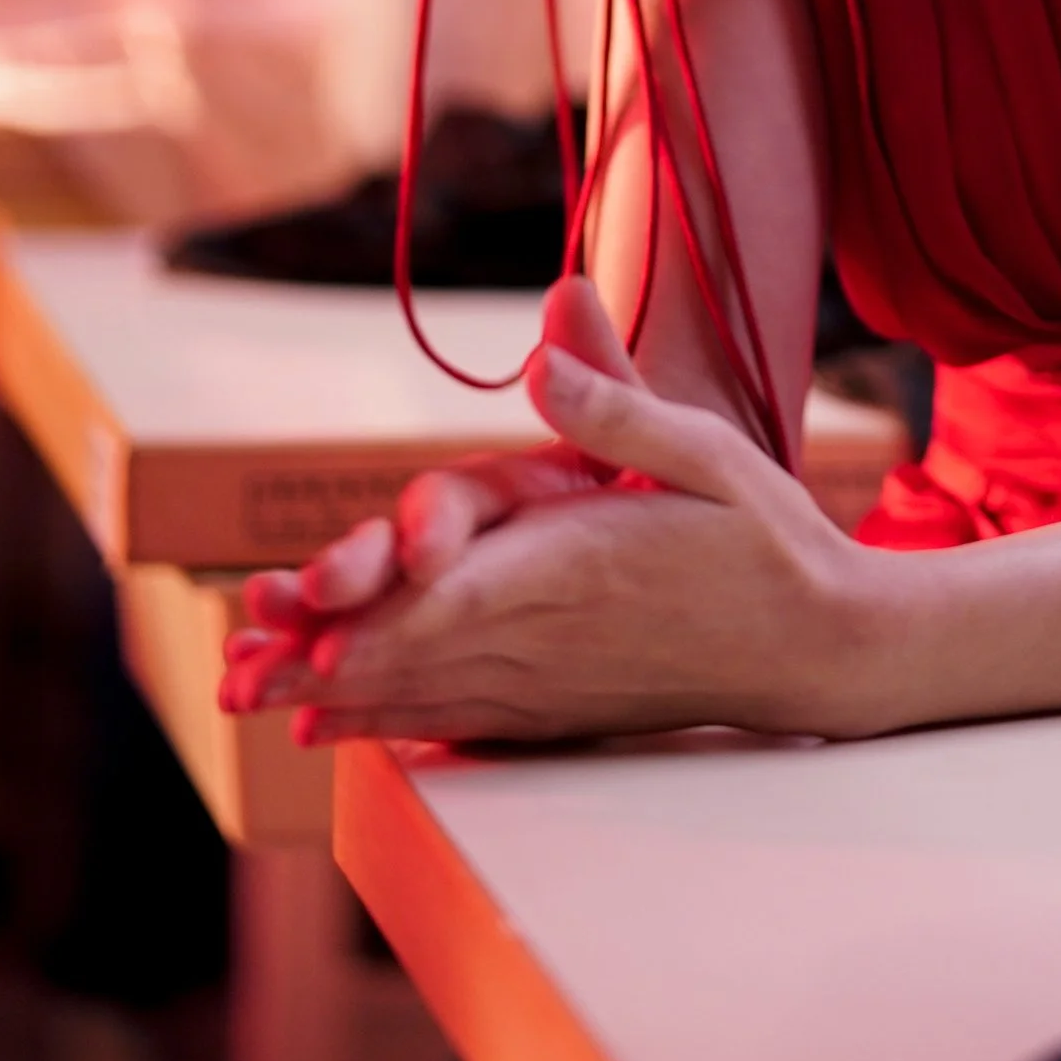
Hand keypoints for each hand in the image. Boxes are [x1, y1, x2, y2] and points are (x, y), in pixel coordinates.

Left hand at [217, 276, 887, 744]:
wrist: (821, 645)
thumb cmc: (763, 535)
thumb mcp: (704, 446)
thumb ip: (616, 400)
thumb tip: (548, 329)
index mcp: (579, 558)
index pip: (455, 588)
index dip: (373, 608)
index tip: (302, 623)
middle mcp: (552, 631)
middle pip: (417, 648)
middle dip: (321, 658)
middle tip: (239, 670)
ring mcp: (554, 681)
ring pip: (426, 691)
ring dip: (340, 697)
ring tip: (256, 700)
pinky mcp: (563, 710)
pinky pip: (461, 722)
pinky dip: (394, 725)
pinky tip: (340, 731)